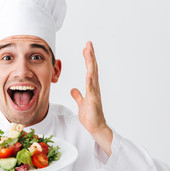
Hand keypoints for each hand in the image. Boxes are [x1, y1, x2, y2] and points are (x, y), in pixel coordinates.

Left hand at [71, 41, 112, 155]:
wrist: (96, 127)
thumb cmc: (90, 116)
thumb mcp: (81, 103)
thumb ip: (78, 95)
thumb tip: (73, 89)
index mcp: (91, 87)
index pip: (90, 69)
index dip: (88, 58)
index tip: (86, 48)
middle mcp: (94, 88)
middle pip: (93, 68)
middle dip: (90, 55)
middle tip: (89, 43)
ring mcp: (94, 93)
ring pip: (93, 74)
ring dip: (90, 63)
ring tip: (89, 51)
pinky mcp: (92, 100)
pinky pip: (91, 89)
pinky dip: (90, 80)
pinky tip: (89, 73)